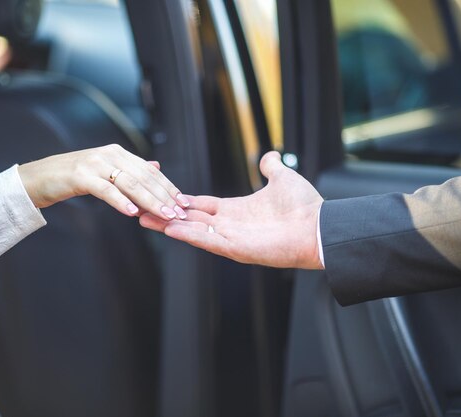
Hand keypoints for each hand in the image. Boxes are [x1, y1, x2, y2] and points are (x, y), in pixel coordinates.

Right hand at [18, 144, 189, 220]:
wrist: (38, 178)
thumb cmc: (73, 178)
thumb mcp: (105, 171)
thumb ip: (131, 169)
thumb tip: (156, 167)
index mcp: (118, 154)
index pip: (150, 171)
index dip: (168, 187)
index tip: (183, 203)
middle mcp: (109, 155)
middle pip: (144, 177)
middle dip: (164, 196)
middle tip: (179, 213)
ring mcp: (94, 164)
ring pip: (129, 183)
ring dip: (149, 200)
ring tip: (163, 215)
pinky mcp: (80, 176)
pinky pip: (105, 190)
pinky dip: (120, 201)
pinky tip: (132, 213)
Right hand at [139, 151, 323, 268]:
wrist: (319, 226)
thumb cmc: (304, 206)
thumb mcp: (283, 178)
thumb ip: (271, 167)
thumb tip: (269, 156)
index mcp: (237, 210)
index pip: (203, 205)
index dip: (183, 201)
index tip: (164, 195)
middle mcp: (230, 225)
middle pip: (191, 219)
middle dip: (166, 214)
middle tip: (141, 210)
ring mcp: (232, 239)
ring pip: (193, 231)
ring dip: (169, 225)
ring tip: (145, 219)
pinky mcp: (236, 249)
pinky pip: (207, 241)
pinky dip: (188, 235)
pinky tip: (169, 228)